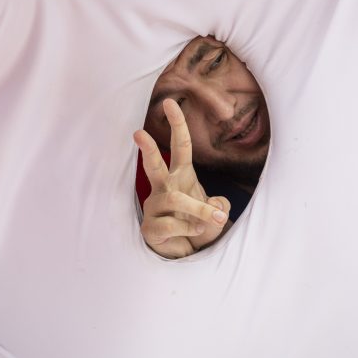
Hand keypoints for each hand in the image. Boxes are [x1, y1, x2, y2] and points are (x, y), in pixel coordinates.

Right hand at [134, 98, 231, 258]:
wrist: (187, 254)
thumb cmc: (198, 226)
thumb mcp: (216, 215)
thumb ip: (219, 207)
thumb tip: (216, 207)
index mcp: (181, 176)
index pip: (179, 146)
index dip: (177, 124)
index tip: (170, 103)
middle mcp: (164, 187)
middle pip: (154, 165)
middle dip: (147, 149)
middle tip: (138, 133)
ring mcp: (154, 207)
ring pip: (175, 199)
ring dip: (198, 210)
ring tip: (210, 220)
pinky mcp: (150, 227)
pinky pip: (170, 224)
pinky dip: (188, 230)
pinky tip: (191, 234)